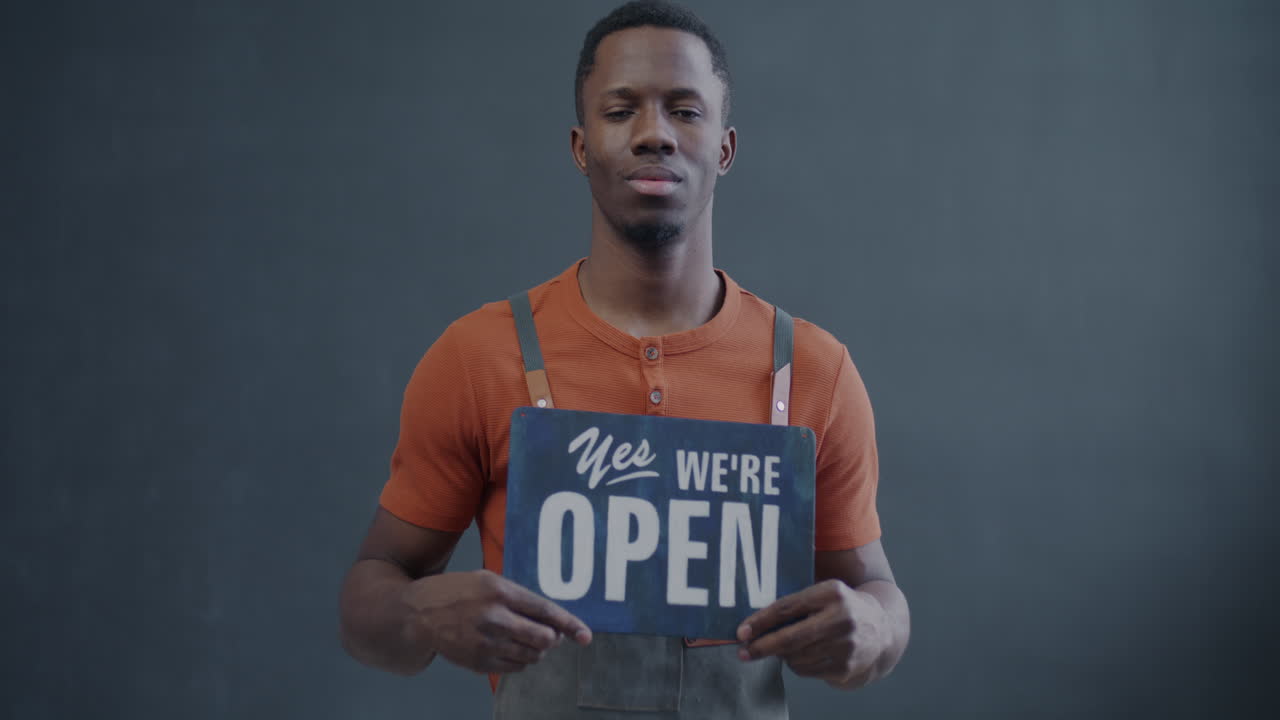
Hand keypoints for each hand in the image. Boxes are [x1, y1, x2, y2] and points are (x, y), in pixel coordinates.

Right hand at [401, 569, 591, 673]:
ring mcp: (485, 642)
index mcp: (499, 591)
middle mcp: (494, 617)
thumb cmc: (457, 592)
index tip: (585, 635)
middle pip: (543, 638)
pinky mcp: (478, 662)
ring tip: (525, 639)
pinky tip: (510, 649)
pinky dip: (521, 660)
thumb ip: (520, 598)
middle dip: (553, 639)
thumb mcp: (488, 580)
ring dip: (537, 650)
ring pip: (531, 655)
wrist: (418, 614)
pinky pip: (515, 667)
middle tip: (550, 635)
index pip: (544, 610)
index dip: (569, 624)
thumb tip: (552, 622)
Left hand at [736, 579, 890, 688]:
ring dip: (782, 655)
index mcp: (832, 592)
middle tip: (744, 652)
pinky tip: (804, 655)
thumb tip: (754, 624)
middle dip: (762, 647)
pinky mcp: (846, 666)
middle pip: (790, 637)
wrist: (883, 629)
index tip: (741, 632)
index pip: (787, 607)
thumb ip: (795, 604)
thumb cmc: (841, 608)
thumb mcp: (824, 594)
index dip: (761, 621)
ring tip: (786, 647)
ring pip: (796, 657)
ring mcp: (846, 645)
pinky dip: (797, 665)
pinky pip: (806, 671)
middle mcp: (841, 618)